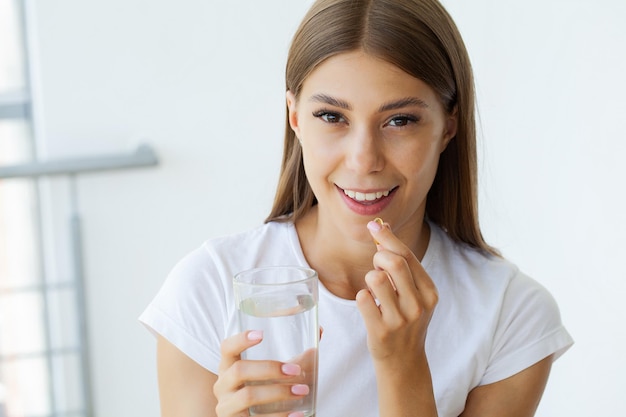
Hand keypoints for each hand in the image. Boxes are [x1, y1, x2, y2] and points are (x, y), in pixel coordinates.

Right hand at [212, 330, 309, 416]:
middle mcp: (223, 386)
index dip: (240, 339)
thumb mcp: (274, 376)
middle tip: (296, 371)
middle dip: (269, 369)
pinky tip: (298, 415)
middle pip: (239, 370)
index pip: (227, 348)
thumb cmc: (264, 393)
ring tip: (302, 391)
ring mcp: (227, 407)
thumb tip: (320, 332)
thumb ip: (296, 359)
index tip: (261, 334)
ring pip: (248, 396)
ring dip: (277, 392)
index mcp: (229, 368)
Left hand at [356, 220, 438, 364]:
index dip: (388, 237)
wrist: (404, 361)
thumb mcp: (413, 294)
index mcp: (429, 292)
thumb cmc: (406, 320)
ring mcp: (400, 319)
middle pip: (395, 263)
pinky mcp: (381, 331)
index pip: (408, 255)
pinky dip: (362, 296)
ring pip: (376, 279)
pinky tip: (369, 305)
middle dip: (379, 257)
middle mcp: (418, 305)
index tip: (374, 225)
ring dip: (369, 278)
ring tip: (374, 288)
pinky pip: (363, 298)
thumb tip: (382, 228)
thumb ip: (402, 265)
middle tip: (376, 266)